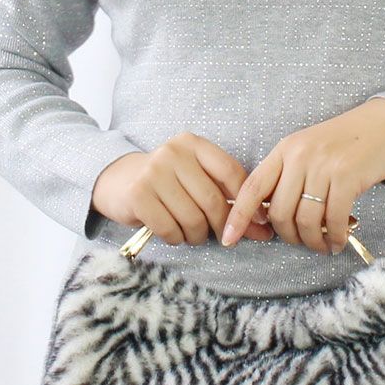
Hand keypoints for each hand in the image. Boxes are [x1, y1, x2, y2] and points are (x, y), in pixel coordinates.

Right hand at [90, 131, 273, 244]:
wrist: (119, 181)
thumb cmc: (170, 186)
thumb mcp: (199, 182)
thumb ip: (230, 200)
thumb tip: (265, 230)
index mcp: (194, 145)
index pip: (232, 173)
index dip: (248, 203)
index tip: (257, 223)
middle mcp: (173, 153)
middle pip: (213, 201)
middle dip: (222, 227)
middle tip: (221, 237)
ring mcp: (153, 173)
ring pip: (193, 219)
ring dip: (197, 236)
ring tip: (192, 234)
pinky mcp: (138, 195)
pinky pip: (170, 229)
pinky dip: (176, 239)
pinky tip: (172, 233)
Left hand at [220, 97, 384, 252]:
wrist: (384, 125)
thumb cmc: (343, 145)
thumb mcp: (306, 153)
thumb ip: (286, 179)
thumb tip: (269, 218)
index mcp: (283, 150)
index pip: (252, 188)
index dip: (238, 216)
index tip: (228, 239)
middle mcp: (299, 156)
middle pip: (280, 213)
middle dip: (289, 237)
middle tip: (302, 243)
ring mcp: (323, 166)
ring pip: (306, 220)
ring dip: (313, 241)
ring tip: (323, 246)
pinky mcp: (347, 177)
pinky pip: (333, 219)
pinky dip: (335, 237)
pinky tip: (338, 242)